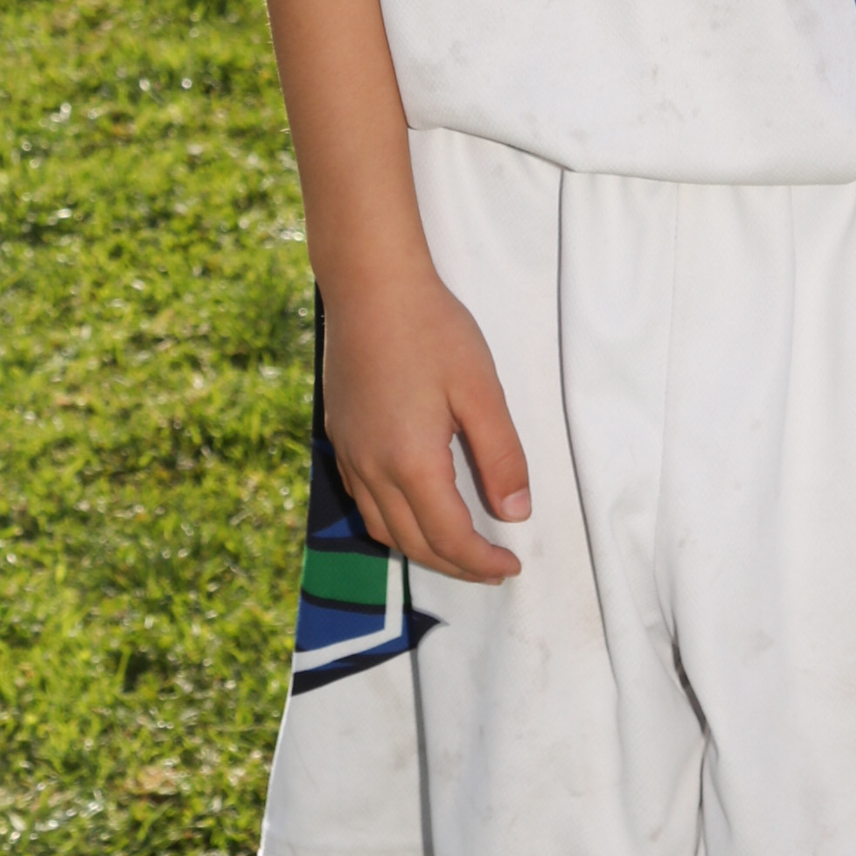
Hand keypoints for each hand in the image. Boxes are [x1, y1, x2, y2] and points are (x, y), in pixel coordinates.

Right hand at [321, 268, 530, 583]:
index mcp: (412, 463)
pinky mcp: (340, 437)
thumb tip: (516, 513)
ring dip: (422, 549)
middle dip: (456, 566)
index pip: (450, 539)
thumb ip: (500, 456)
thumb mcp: (480, 389)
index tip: (510, 569)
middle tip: (492, 568)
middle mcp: (373, 470)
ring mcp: (350, 455)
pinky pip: (365, 502)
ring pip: (383, 529)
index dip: (483, 563)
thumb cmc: (432, 329)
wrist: (370, 286)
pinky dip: (393, 523)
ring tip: (458, 547)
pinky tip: (414, 508)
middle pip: (414, 544)